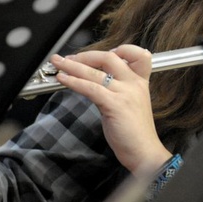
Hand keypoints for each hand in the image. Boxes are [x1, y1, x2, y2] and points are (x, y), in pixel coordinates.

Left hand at [50, 46, 171, 175]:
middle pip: (109, 57)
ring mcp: (125, 93)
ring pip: (95, 72)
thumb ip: (117, 90)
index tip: (105, 53)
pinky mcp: (114, 105)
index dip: (122, 49)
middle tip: (69, 58)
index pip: (139, 54)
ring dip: (72, 66)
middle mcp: (134, 84)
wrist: (144, 152)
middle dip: (85, 55)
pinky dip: (73, 82)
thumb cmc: (135, 133)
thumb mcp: (130, 104)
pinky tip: (62, 79)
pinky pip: (90, 88)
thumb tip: (96, 82)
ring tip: (58, 63)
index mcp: (140, 82)